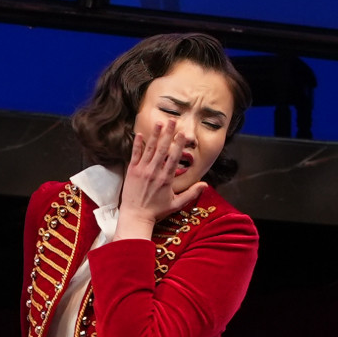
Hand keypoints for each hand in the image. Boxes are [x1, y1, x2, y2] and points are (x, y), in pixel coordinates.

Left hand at [115, 121, 207, 239]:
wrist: (136, 216)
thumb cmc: (156, 211)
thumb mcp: (176, 203)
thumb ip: (191, 193)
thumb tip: (206, 185)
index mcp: (166, 178)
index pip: (174, 157)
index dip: (178, 144)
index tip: (182, 133)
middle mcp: (154, 172)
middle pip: (162, 149)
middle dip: (167, 133)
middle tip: (172, 121)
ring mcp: (142, 170)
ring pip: (149, 149)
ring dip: (154, 135)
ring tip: (159, 122)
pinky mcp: (131, 172)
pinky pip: (135, 155)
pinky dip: (137, 144)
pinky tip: (139, 134)